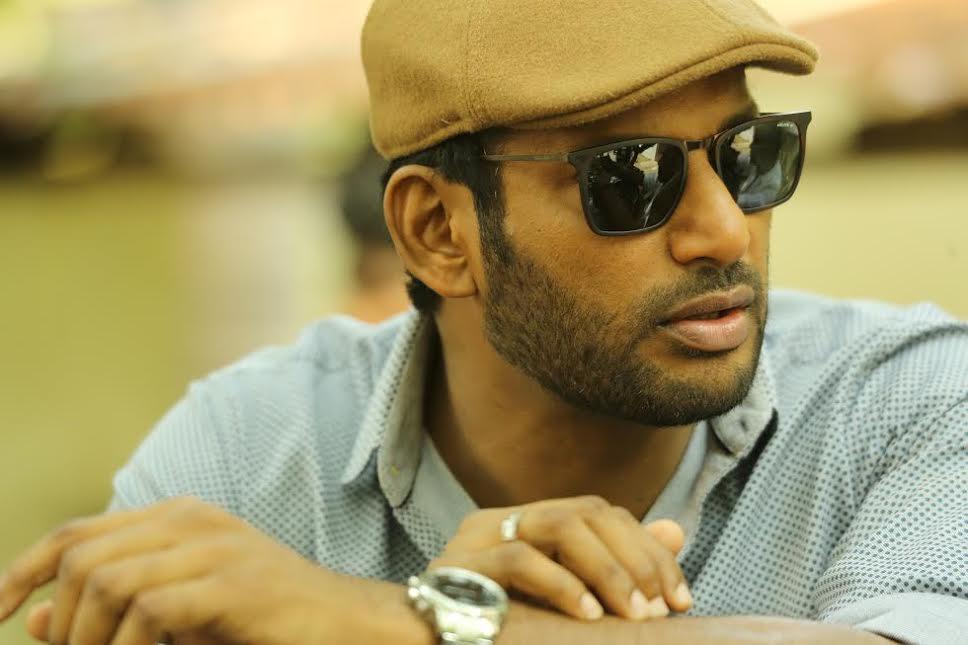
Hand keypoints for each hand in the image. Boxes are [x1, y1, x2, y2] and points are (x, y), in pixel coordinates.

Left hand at [0, 497, 373, 644]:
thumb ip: (111, 611)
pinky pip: (151, 610)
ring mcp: (213, 546)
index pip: (75, 533)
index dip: (22, 572)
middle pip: (82, 558)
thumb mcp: (177, 614)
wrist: (345, 621)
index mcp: (176, 517)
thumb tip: (31, 620)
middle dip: (61, 623)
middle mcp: (190, 520)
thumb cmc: (262, 620)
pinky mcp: (232, 581)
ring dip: (90, 639)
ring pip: (107, 581)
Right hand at [430, 496, 692, 622]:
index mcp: (525, 525)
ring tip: (635, 615)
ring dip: (608, 569)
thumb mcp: (566, 601)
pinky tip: (589, 618)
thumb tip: (674, 532)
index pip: (599, 512)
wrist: (425, 643)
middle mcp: (501, 521)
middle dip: (636, 559)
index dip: (647, 549)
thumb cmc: (498, 631)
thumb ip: (615, 566)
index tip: (680, 599)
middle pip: (586, 511)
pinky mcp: (458, 567)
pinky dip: (563, 585)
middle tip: (662, 610)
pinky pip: (519, 560)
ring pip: (558, 524)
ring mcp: (477, 539)